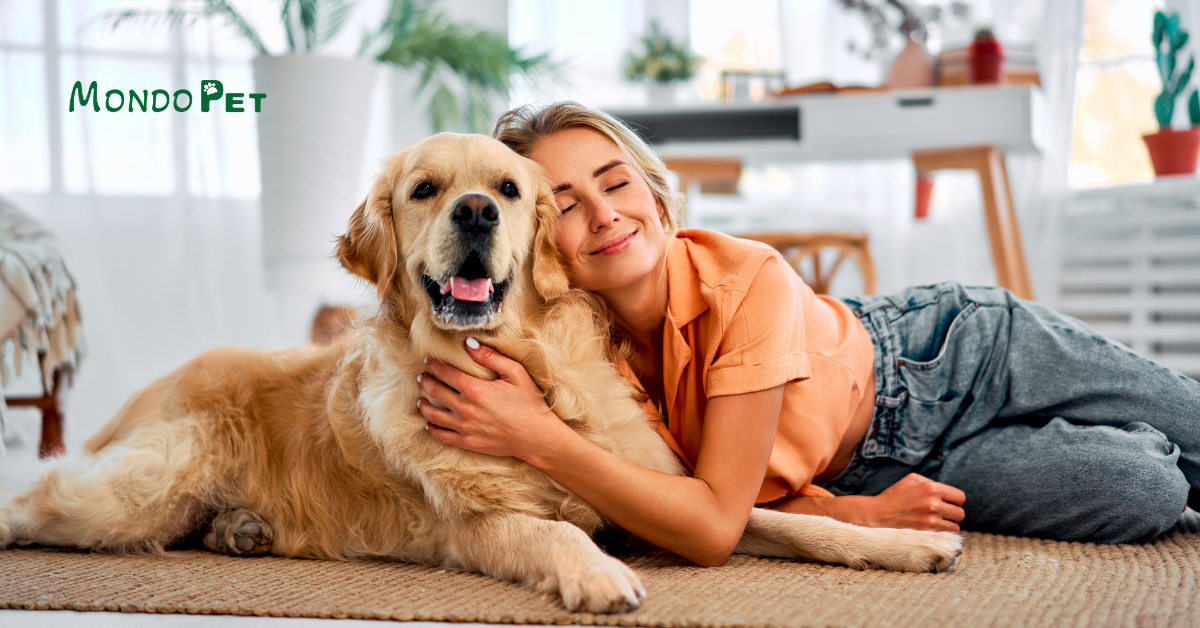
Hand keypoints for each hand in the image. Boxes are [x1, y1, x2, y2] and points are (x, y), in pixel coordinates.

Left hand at [418, 339, 564, 461]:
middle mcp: (465, 409)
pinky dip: (432, 428)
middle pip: (436, 392)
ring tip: (420, 400)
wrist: (536, 436)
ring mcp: (464, 427)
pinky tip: (430, 423)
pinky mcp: (467, 442)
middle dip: (426, 382)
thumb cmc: (529, 403)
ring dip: (424, 406)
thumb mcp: (515, 373)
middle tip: (421, 377)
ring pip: (433, 415)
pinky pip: (442, 435)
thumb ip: (490, 357)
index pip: (446, 373)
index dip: (435, 365)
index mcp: (475, 389)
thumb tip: (468, 343)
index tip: (428, 359)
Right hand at [858, 473, 965, 532]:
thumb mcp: (911, 480)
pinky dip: (942, 535)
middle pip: (960, 514)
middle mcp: (934, 504)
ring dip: (948, 526)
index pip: (960, 497)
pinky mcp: (927, 534)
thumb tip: (947, 491)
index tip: (947, 503)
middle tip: (941, 514)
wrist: (877, 515)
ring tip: (936, 523)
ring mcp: (931, 521)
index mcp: (931, 488)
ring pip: (955, 527)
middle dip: (952, 514)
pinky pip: (947, 537)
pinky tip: (932, 530)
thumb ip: (931, 482)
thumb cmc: (894, 496)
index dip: (955, 501)